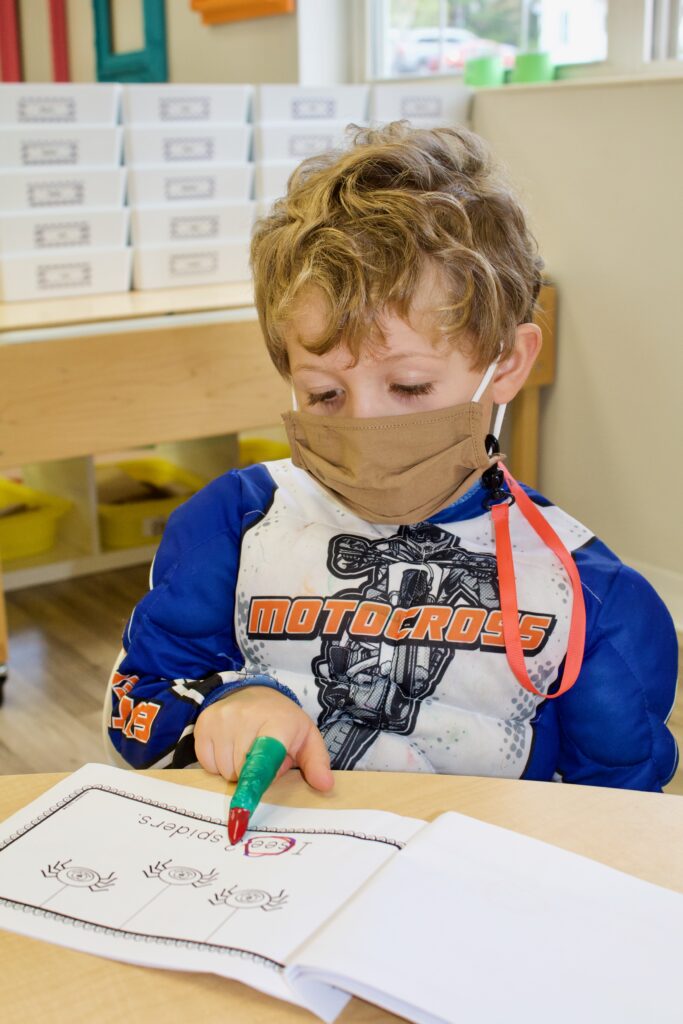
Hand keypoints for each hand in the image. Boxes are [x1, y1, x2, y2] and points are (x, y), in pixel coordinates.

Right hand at [194, 686, 333, 793]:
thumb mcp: (307, 738)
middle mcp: (246, 717)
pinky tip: (229, 746)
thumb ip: (316, 763)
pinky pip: (207, 763)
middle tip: (262, 756)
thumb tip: (325, 785)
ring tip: (246, 749)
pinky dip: (217, 763)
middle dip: (253, 775)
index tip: (242, 811)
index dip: (254, 785)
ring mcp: (222, 718)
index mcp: (278, 723)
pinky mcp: (204, 723)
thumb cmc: (283, 722)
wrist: (254, 693)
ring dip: (235, 770)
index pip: (265, 759)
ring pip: (224, 771)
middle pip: (242, 773)